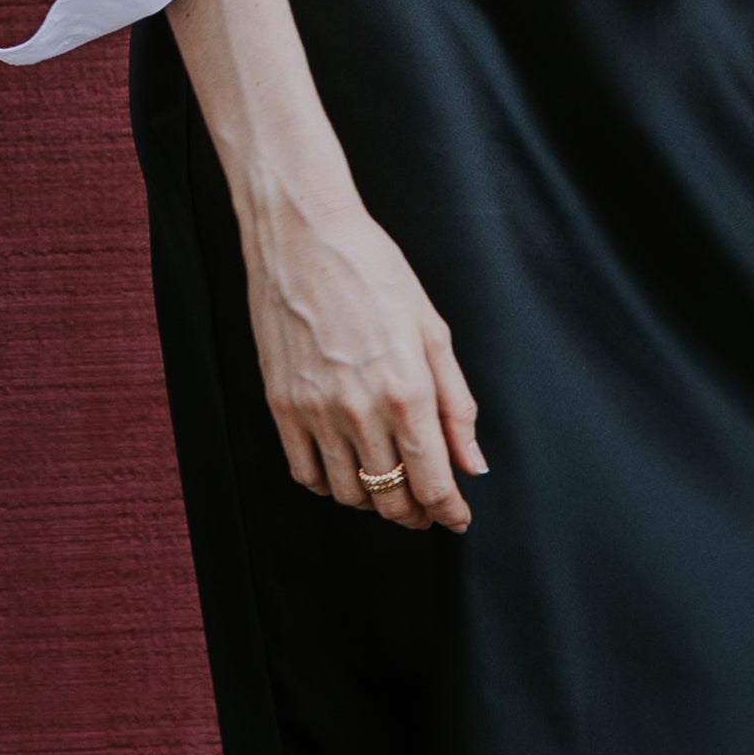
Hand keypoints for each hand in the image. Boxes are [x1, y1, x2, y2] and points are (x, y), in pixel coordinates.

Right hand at [166, 0, 484, 533]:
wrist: (303, 237)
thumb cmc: (374, 273)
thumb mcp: (433, 332)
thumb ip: (456, 404)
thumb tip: (472, 463)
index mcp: (407, 392)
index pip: (432, 482)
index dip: (448, 511)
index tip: (457, 517)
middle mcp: (360, 411)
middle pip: (390, 498)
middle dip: (415, 513)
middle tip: (427, 507)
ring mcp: (315, 412)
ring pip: (348, 492)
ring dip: (374, 500)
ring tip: (389, 486)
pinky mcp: (280, 405)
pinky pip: (304, 472)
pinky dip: (329, 484)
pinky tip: (346, 470)